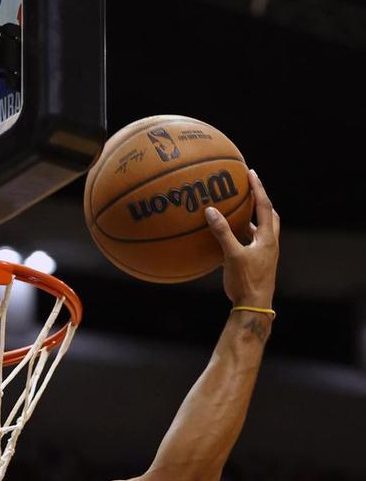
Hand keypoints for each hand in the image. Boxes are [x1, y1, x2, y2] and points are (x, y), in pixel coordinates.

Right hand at [204, 170, 279, 309]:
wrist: (254, 307)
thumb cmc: (246, 281)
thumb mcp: (232, 255)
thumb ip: (222, 232)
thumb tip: (211, 210)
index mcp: (267, 238)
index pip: (264, 206)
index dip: (258, 188)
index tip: (251, 173)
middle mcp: (270, 244)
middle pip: (269, 217)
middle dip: (261, 203)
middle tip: (251, 192)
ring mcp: (266, 255)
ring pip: (262, 231)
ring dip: (253, 220)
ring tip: (241, 212)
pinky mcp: (260, 265)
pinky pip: (253, 243)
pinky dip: (245, 236)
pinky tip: (233, 240)